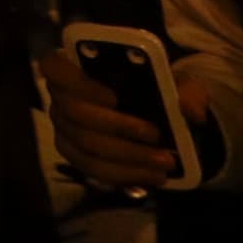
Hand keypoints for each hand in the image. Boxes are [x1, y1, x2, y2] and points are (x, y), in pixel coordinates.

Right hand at [42, 50, 208, 191]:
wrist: (157, 120)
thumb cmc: (157, 92)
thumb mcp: (178, 86)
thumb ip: (188, 92)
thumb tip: (189, 109)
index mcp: (77, 67)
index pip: (54, 67)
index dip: (77, 82)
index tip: (113, 97)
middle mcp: (61, 97)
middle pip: (75, 113)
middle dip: (118, 127)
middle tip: (156, 135)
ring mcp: (65, 129)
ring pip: (87, 146)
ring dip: (128, 156)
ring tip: (164, 162)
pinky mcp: (75, 156)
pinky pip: (94, 170)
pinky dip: (125, 174)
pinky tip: (152, 176)